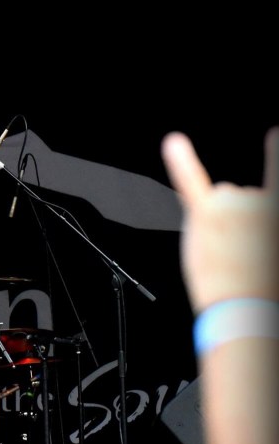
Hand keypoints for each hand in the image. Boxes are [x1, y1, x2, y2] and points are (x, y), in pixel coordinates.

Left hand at [161, 127, 278, 311]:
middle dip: (232, 222)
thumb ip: (251, 212)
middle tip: (240, 253)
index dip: (273, 156)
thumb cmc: (262, 281)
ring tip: (226, 252)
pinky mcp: (206, 216)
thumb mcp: (266, 241)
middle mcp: (259, 198)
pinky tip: (174, 143)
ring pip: (217, 200)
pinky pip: (190, 182)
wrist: (248, 310)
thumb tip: (224, 194)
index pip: (274, 175)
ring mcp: (234, 205)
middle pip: (236, 196)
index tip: (273, 133)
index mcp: (276, 205)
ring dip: (215, 224)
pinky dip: (181, 162)